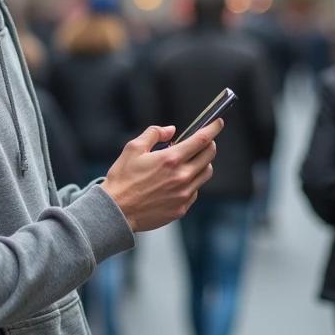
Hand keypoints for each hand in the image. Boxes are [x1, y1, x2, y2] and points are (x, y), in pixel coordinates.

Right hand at [102, 120, 221, 232]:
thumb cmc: (122, 180)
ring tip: (188, 162)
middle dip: (209, 145)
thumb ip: (154, 134)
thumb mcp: (133, 148)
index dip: (212, 129)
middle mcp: (181, 177)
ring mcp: (184, 194)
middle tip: (201, 142)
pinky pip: (195, 191)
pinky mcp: (182, 208)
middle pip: (209, 156)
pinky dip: (192, 182)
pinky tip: (177, 182)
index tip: (217, 123)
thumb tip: (171, 130)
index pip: (201, 140)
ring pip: (205, 174)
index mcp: (170, 160)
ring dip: (202, 164)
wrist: (117, 211)